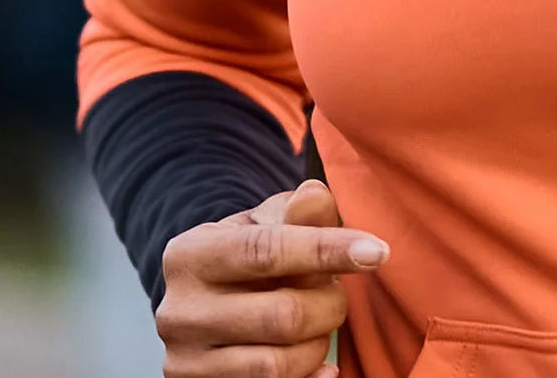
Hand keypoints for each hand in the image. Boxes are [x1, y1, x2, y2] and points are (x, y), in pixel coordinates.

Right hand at [156, 179, 385, 377]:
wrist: (201, 315)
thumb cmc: (242, 264)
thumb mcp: (260, 230)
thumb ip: (295, 215)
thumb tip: (316, 195)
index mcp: (189, 255)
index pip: (265, 252)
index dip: (326, 250)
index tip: (377, 252)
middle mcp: (179, 311)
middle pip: (283, 315)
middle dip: (329, 305)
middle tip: (335, 294)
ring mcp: (186, 360)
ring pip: (279, 364)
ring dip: (318, 345)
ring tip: (318, 326)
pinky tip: (323, 366)